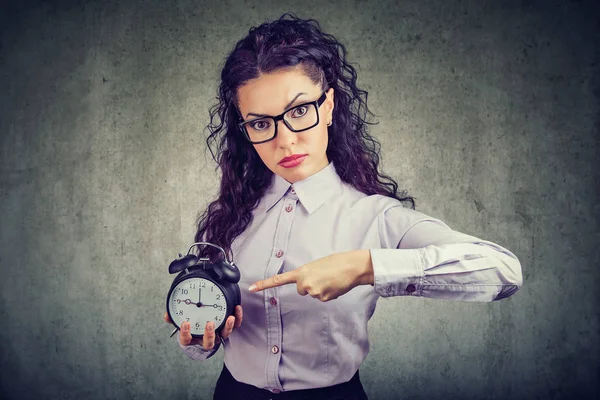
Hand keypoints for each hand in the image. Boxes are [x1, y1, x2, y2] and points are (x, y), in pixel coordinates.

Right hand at [163, 305, 242, 348]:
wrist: (203, 324)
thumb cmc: (192, 323)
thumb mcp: (181, 320)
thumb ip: (174, 317)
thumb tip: (166, 315)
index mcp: (193, 337)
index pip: (187, 340)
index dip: (185, 333)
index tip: (185, 323)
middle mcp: (206, 339)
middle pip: (209, 343)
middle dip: (210, 334)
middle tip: (210, 324)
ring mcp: (218, 334)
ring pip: (224, 335)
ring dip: (227, 327)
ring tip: (229, 318)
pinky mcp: (227, 328)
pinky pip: (235, 325)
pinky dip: (237, 318)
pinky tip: (237, 309)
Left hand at [248, 250, 373, 301]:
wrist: (351, 267)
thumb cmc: (336, 262)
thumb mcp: (316, 265)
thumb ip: (307, 275)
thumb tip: (308, 286)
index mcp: (301, 272)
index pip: (279, 280)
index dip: (264, 284)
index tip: (251, 289)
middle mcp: (304, 283)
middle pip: (302, 290)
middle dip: (310, 285)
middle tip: (322, 276)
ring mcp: (313, 292)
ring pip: (313, 294)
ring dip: (321, 288)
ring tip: (330, 279)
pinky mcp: (323, 299)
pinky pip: (322, 298)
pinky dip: (328, 293)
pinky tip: (334, 285)